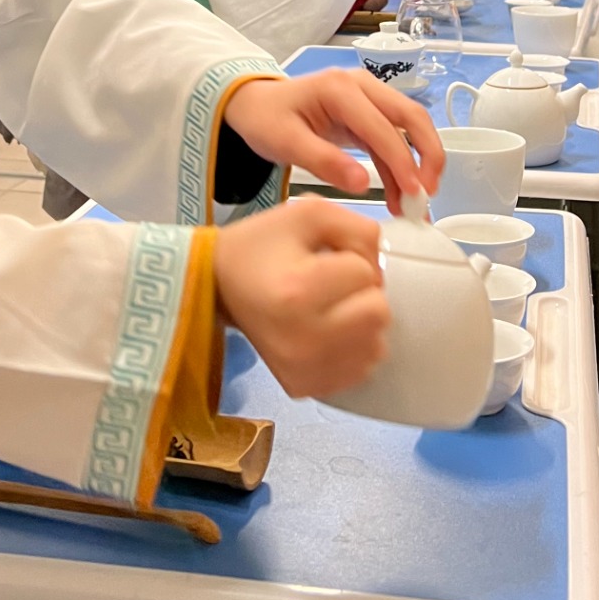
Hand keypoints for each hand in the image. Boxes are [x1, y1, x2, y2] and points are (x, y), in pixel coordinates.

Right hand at [214, 200, 388, 398]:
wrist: (216, 285)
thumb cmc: (261, 246)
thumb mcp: (307, 213)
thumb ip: (357, 227)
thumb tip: (382, 262)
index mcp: (298, 291)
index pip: (365, 273)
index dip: (351, 258)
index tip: (323, 258)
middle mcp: (303, 339)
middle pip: (379, 314)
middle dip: (364, 292)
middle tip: (334, 284)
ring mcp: (304, 370)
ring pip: (376, 346)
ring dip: (362, 322)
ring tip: (331, 308)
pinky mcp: (305, 387)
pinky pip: (360, 371)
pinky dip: (353, 349)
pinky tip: (327, 332)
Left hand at [224, 71, 443, 209]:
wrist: (252, 104)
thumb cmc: (265, 118)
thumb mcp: (284, 142)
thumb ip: (323, 161)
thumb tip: (362, 183)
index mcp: (340, 89)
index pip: (384, 127)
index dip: (403, 162)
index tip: (415, 195)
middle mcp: (361, 86)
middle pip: (411, 116)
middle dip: (428, 155)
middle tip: (428, 194)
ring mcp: (367, 97)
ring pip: (409, 126)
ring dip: (419, 162)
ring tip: (415, 203)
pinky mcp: (367, 113)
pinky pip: (393, 138)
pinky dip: (400, 165)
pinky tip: (399, 194)